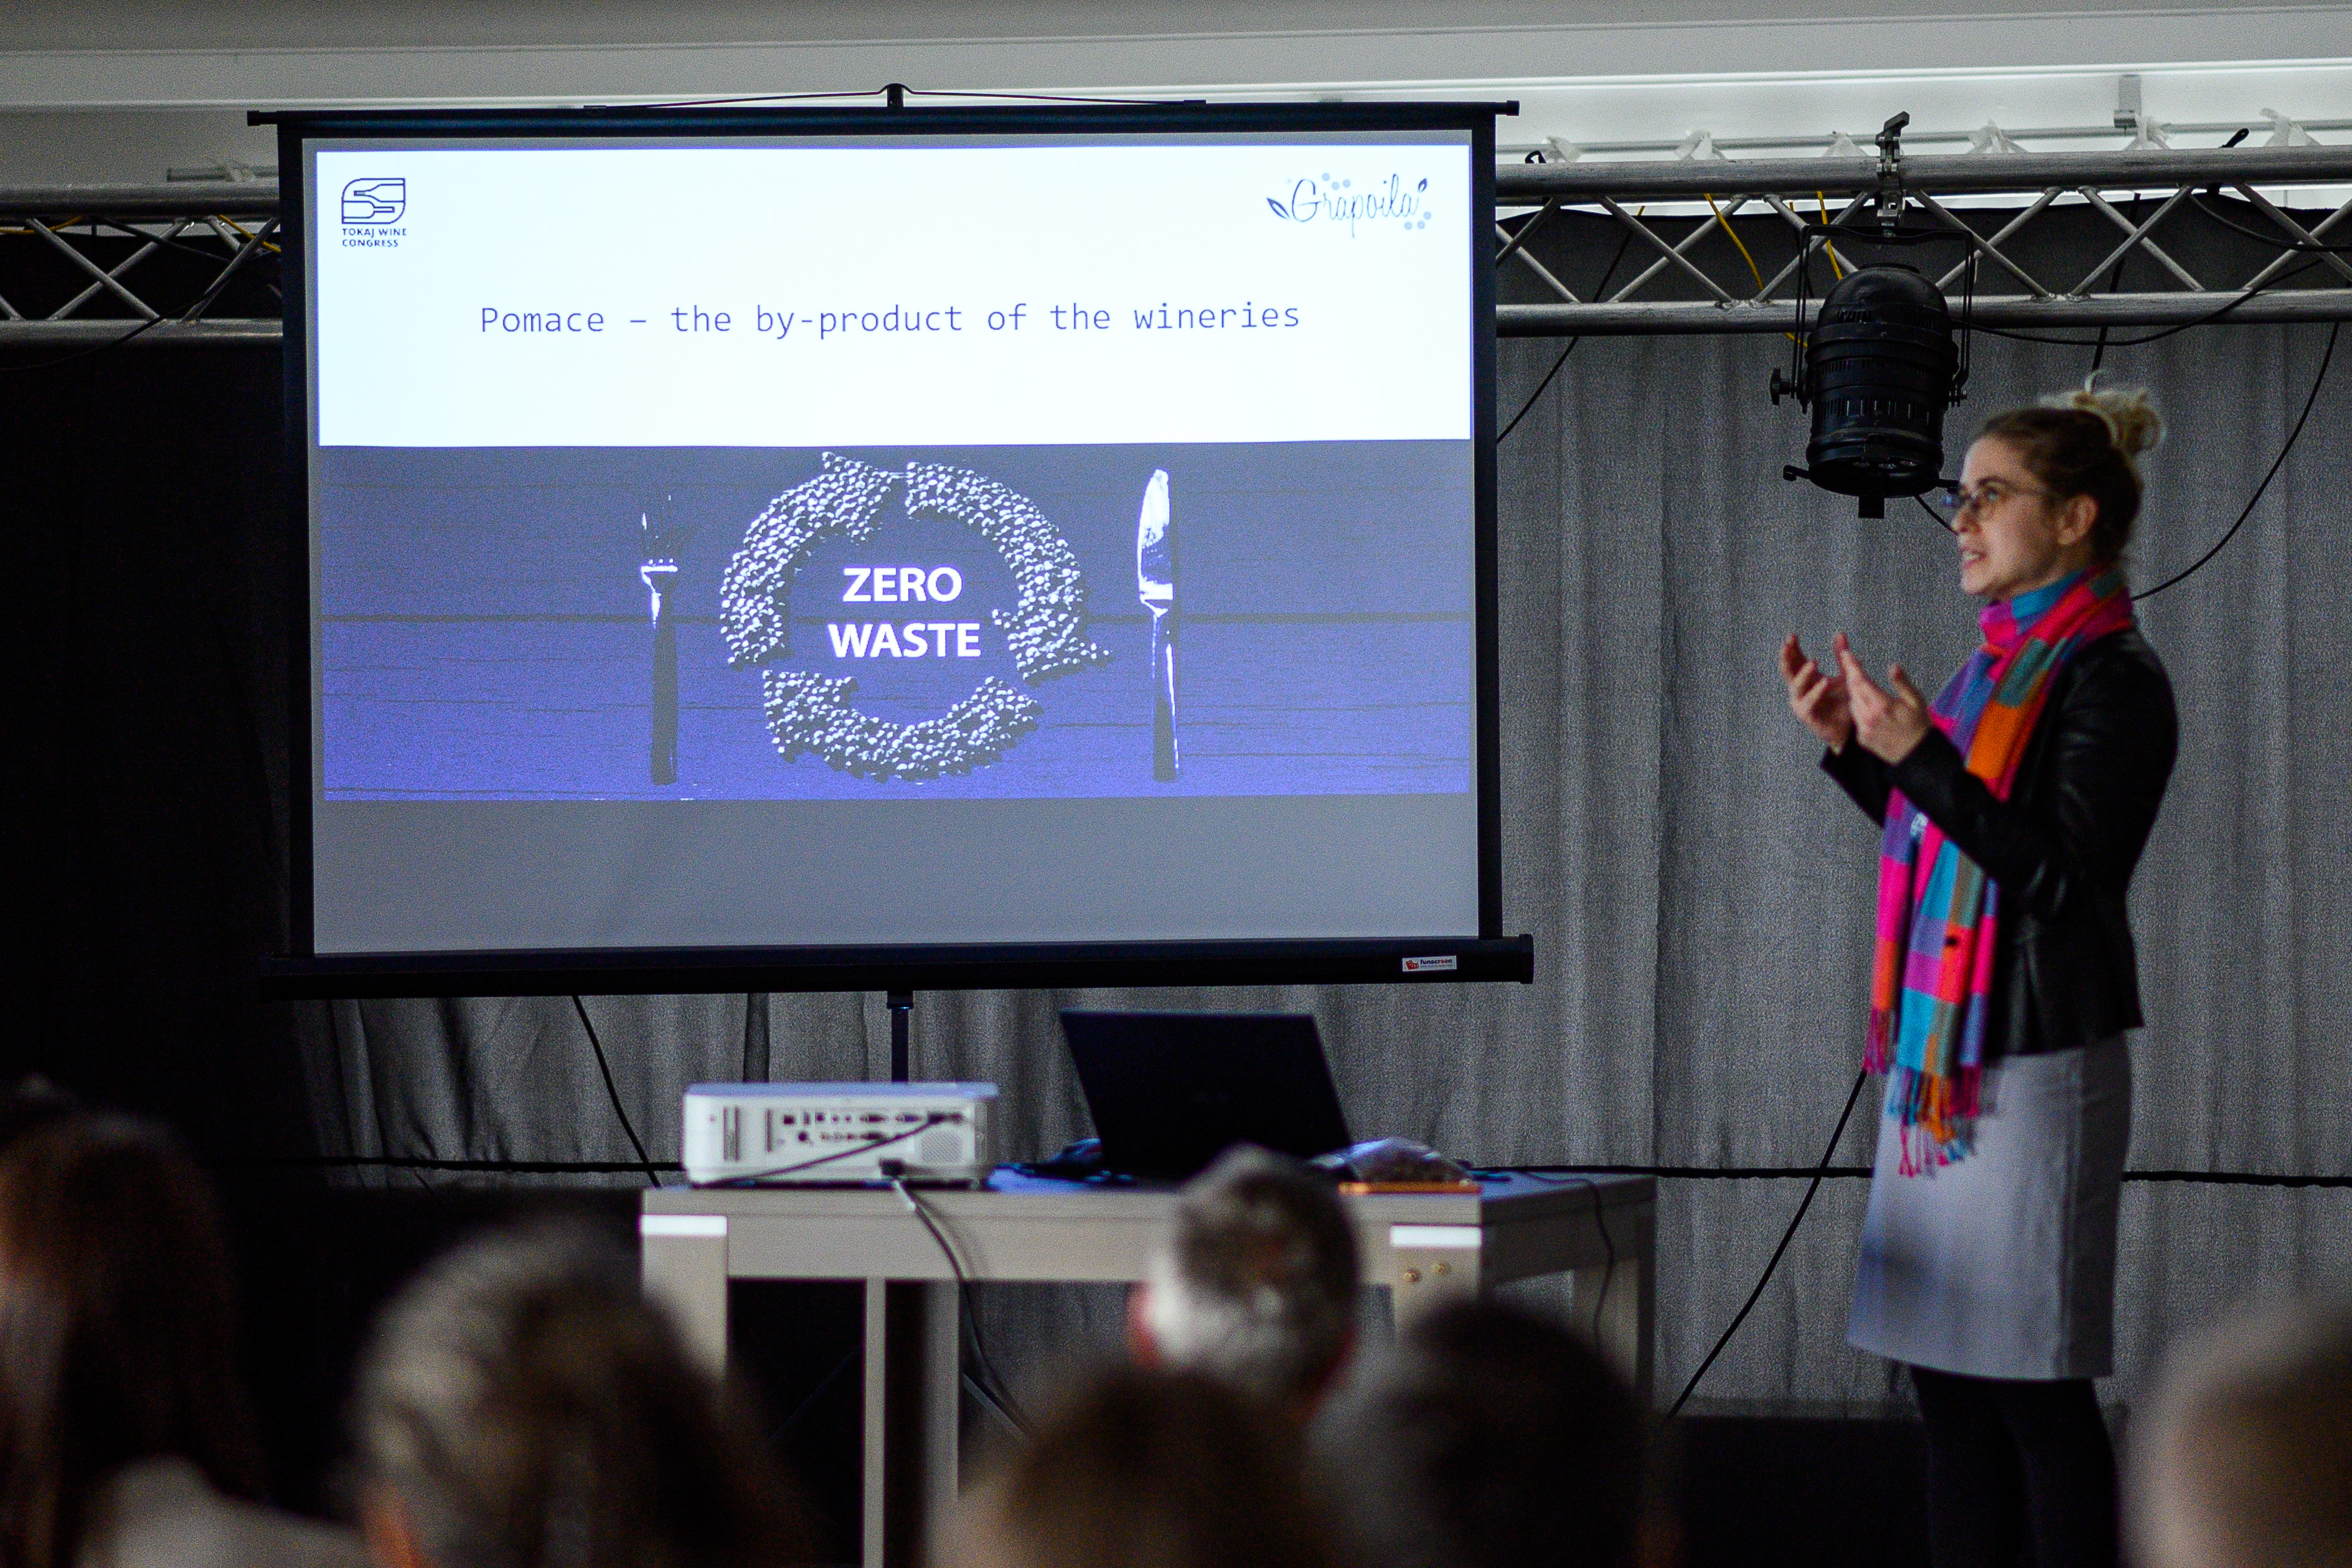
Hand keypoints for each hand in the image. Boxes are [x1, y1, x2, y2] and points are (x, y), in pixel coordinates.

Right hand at [1779, 632, 1853, 751]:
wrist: (1850, 727)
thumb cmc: (1844, 701)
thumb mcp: (1844, 674)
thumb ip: (1840, 655)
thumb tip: (1840, 633)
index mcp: (1806, 678)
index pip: (1794, 660)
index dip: (1791, 648)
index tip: (1792, 636)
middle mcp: (1800, 689)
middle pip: (1787, 670)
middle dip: (1786, 657)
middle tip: (1787, 644)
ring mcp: (1801, 702)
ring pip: (1796, 686)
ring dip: (1803, 674)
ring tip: (1814, 662)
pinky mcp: (1807, 715)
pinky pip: (1809, 702)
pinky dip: (1816, 692)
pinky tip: (1825, 682)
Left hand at [1836, 643, 1933, 763]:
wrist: (1917, 755)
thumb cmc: (1919, 725)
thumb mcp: (1915, 700)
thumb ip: (1901, 682)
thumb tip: (1893, 666)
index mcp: (1882, 705)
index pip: (1860, 681)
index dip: (1851, 666)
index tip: (1846, 655)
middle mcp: (1869, 717)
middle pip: (1853, 691)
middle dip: (1851, 676)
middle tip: (1851, 664)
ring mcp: (1864, 729)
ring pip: (1852, 704)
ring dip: (1855, 693)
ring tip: (1862, 686)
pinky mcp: (1862, 739)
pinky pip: (1856, 719)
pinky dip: (1859, 709)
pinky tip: (1868, 707)